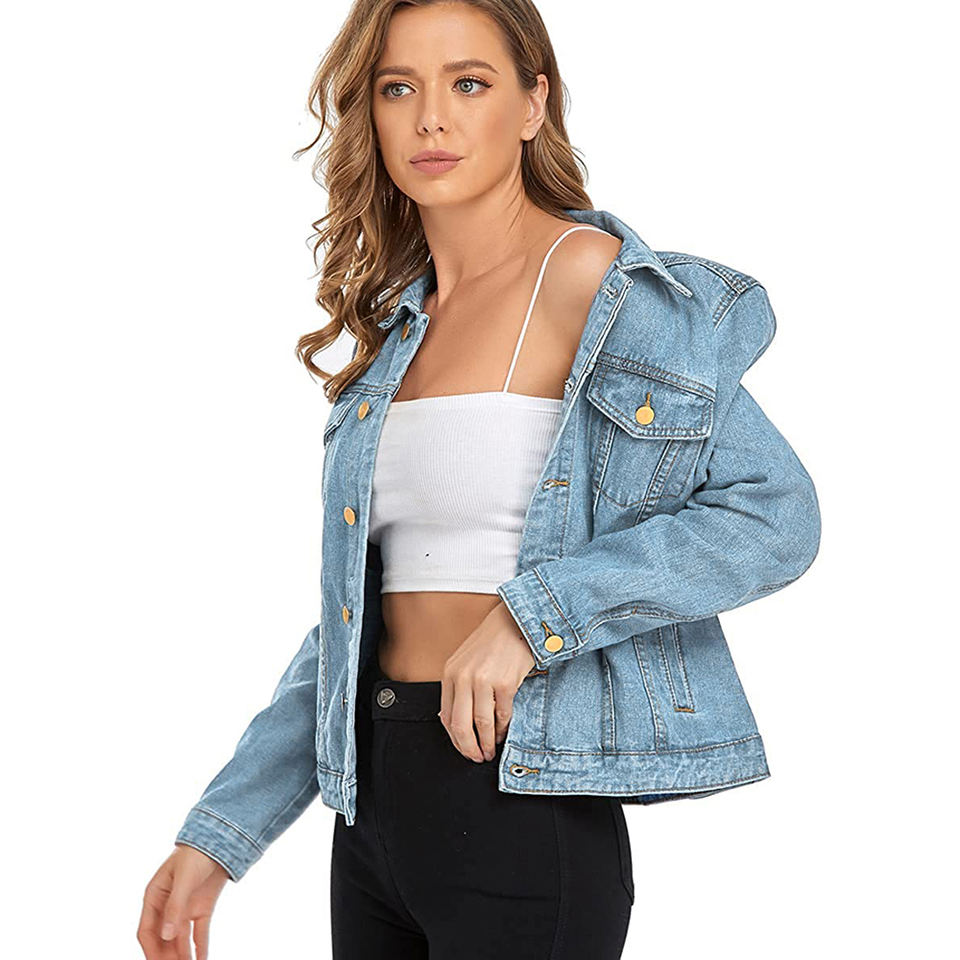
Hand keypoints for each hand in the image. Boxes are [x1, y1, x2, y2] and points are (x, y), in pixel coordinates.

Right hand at [137, 844, 228, 959]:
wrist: (220, 838)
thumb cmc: (195, 853)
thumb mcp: (183, 879)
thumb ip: (175, 906)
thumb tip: (166, 935)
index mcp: (155, 897)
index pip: (147, 930)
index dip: (151, 950)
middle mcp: (167, 906)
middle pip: (163, 939)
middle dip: (167, 957)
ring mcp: (185, 908)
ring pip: (181, 939)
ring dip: (183, 956)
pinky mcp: (202, 908)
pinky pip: (200, 933)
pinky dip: (201, 947)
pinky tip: (202, 959)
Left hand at [438, 601, 536, 762]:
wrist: (513, 622)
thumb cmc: (490, 644)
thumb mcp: (464, 662)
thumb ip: (458, 688)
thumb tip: (454, 722)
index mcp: (449, 674)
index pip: (446, 717)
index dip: (455, 740)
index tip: (464, 749)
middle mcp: (463, 678)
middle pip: (461, 726)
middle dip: (469, 748)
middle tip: (477, 758)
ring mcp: (484, 680)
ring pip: (482, 724)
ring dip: (487, 743)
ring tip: (490, 751)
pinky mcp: (505, 683)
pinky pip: (502, 715)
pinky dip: (503, 729)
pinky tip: (503, 733)